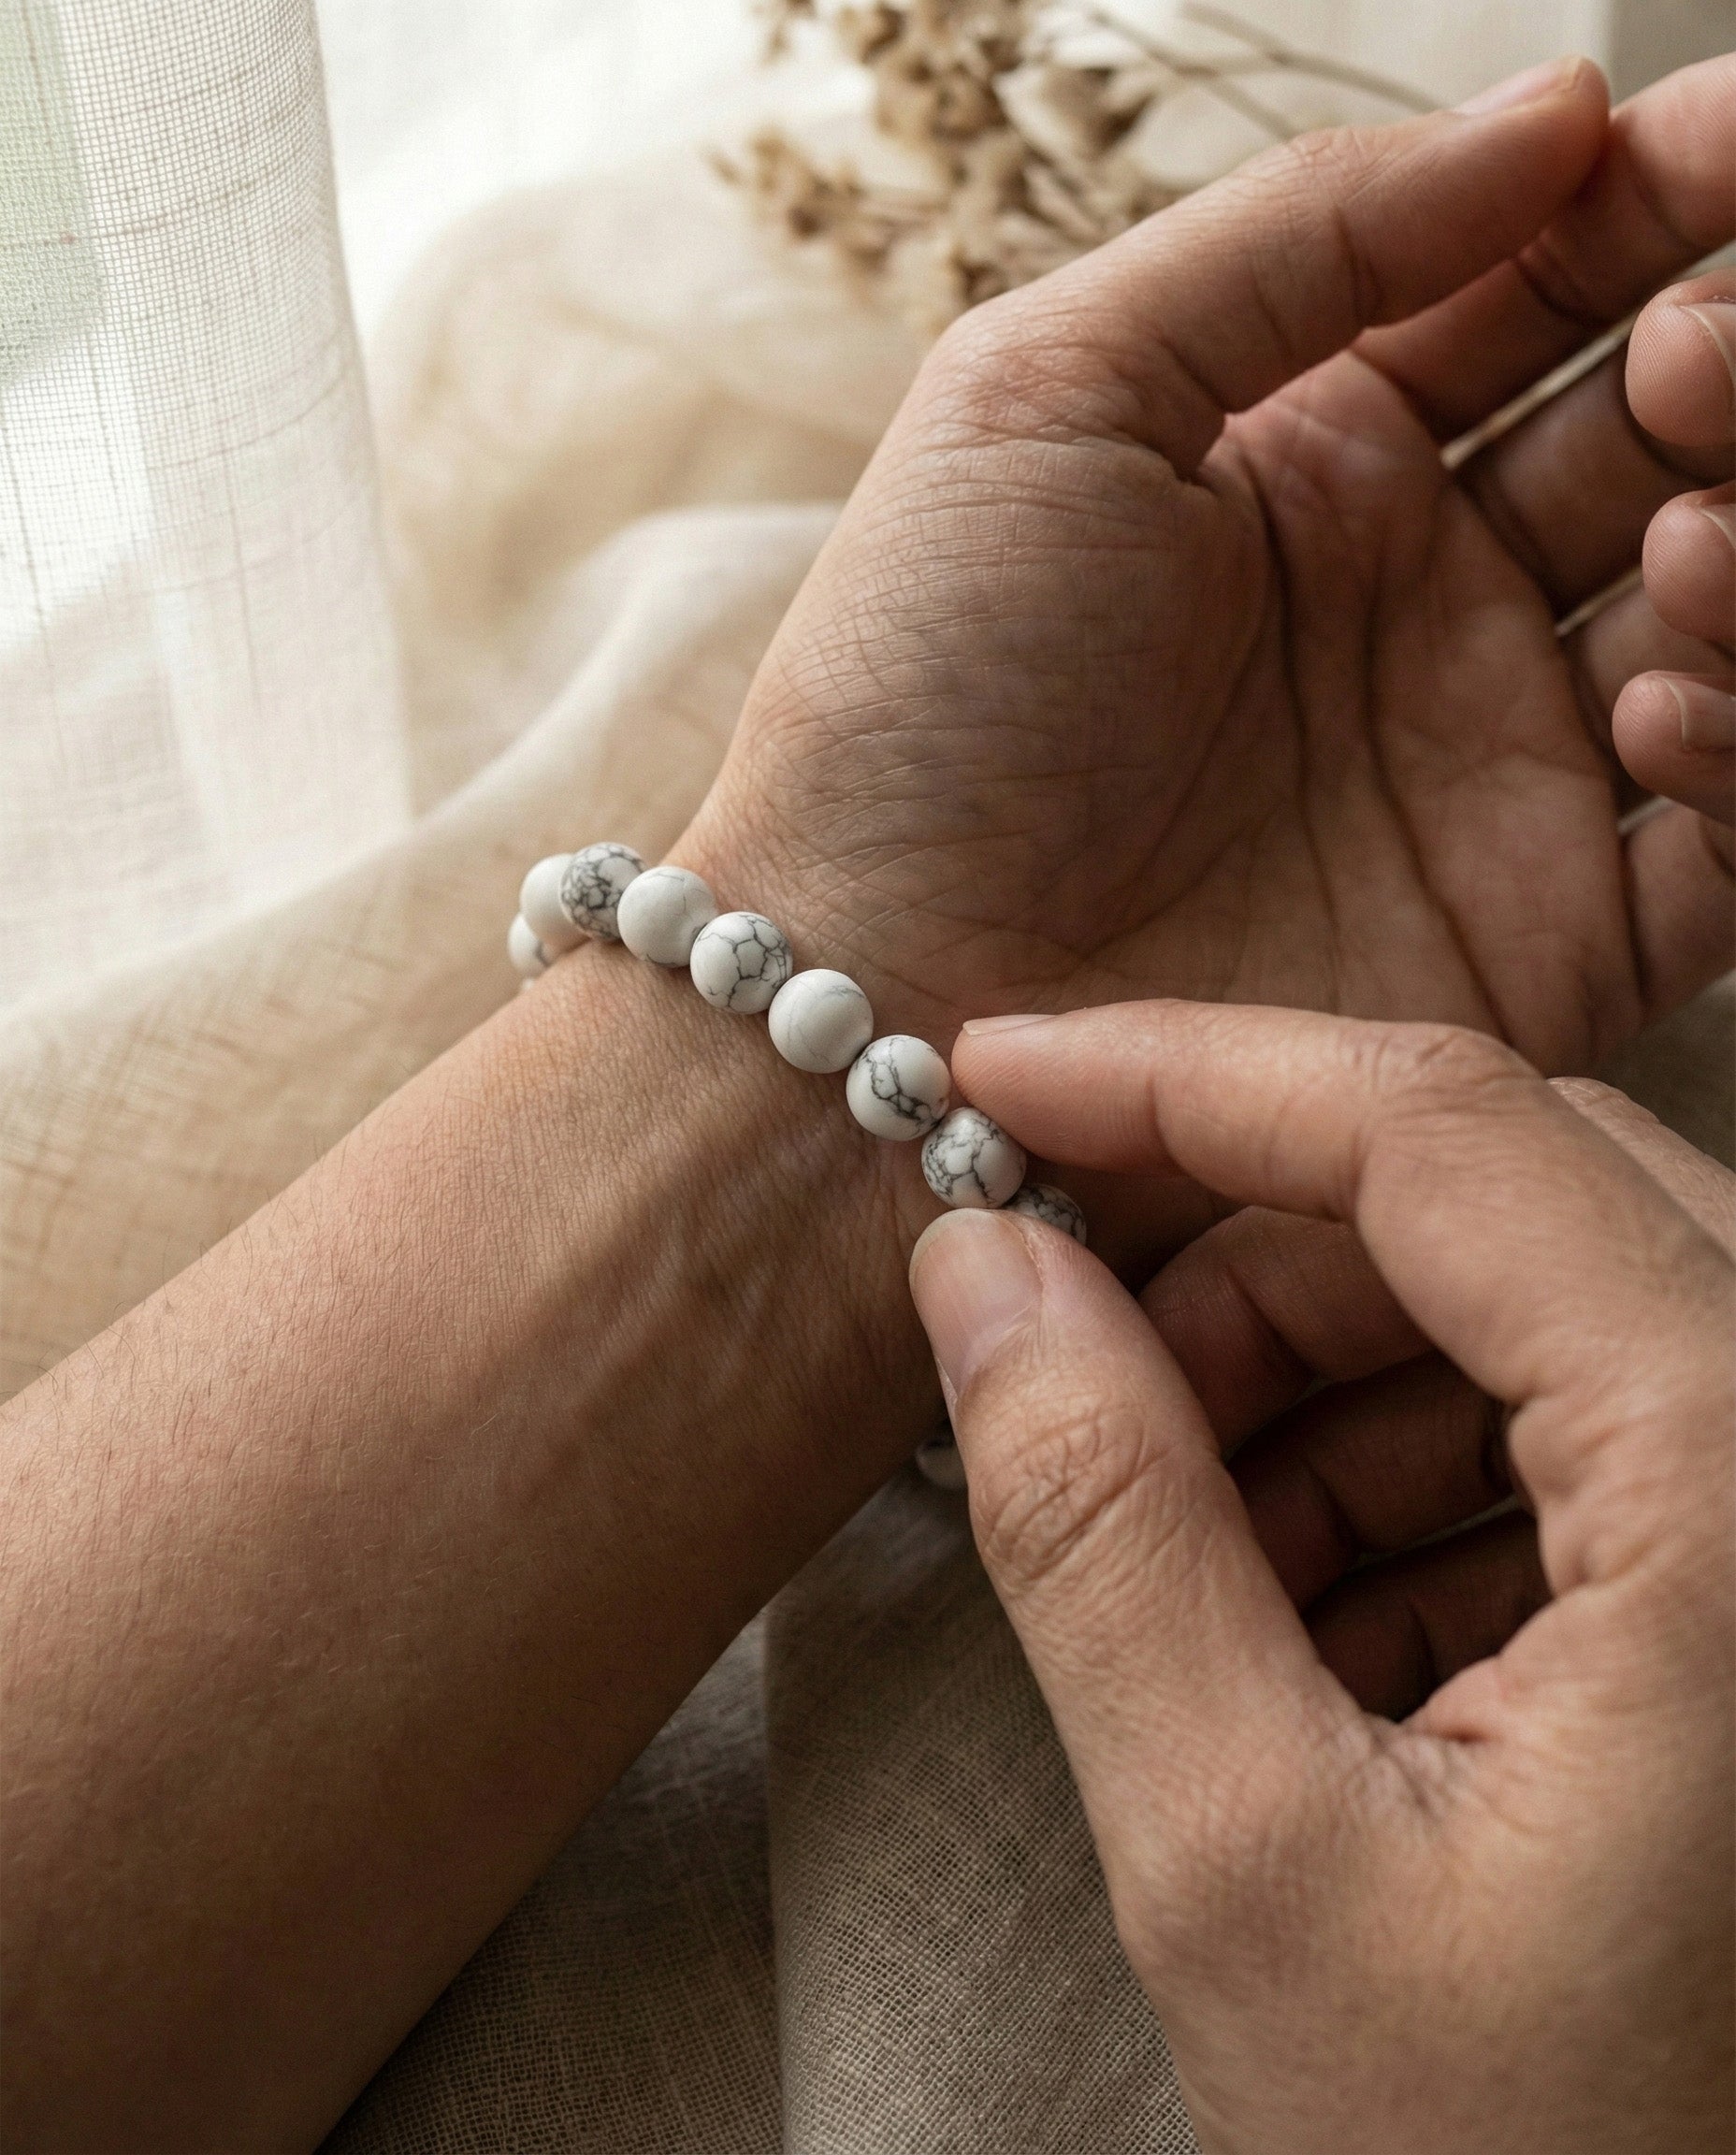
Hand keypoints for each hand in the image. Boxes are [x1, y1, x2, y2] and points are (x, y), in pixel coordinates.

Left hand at [685, 57, 1733, 1078]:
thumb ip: (1296, 238)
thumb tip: (1557, 107)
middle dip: (1714, 359)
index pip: (1539, 292)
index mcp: (1316, 466)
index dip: (1652, 201)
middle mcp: (1427, 609)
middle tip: (1694, 343)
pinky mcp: (1540, 943)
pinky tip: (1648, 691)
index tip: (1732, 134)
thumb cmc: (918, 700)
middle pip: (1660, 439)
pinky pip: (1723, 840)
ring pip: (1721, 621)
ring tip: (1679, 529)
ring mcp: (1492, 773)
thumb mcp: (1048, 396)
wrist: (875, 998)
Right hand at [908, 1002, 1732, 2153]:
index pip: (1443, 1132)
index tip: (1004, 1078)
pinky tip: (1317, 1631)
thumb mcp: (1250, 1866)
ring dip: (1317, 1387)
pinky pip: (1580, 1422)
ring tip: (1199, 1568)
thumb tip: (980, 1264)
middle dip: (1247, 1269)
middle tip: (1075, 1378)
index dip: (1186, 1074)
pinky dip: (1409, 1476)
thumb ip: (1096, 1527)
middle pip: (1491, 1197)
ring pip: (1529, 1300)